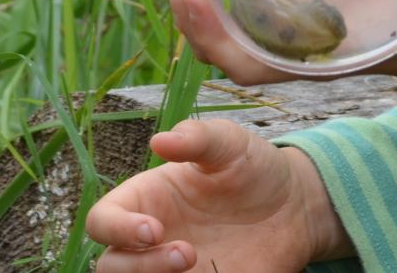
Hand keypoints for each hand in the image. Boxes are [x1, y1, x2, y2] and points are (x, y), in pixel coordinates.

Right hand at [85, 116, 352, 271]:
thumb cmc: (252, 168)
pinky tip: (217, 272)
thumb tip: (158, 140)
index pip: (102, 220)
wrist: (294, 207)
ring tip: (199, 265)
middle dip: (139, 266)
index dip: (117, 228)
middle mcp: (149, 241)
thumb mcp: (230, 143)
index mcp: (146, 200)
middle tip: (188, 253)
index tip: (155, 229)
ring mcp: (170, 269)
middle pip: (111, 265)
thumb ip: (197, 138)